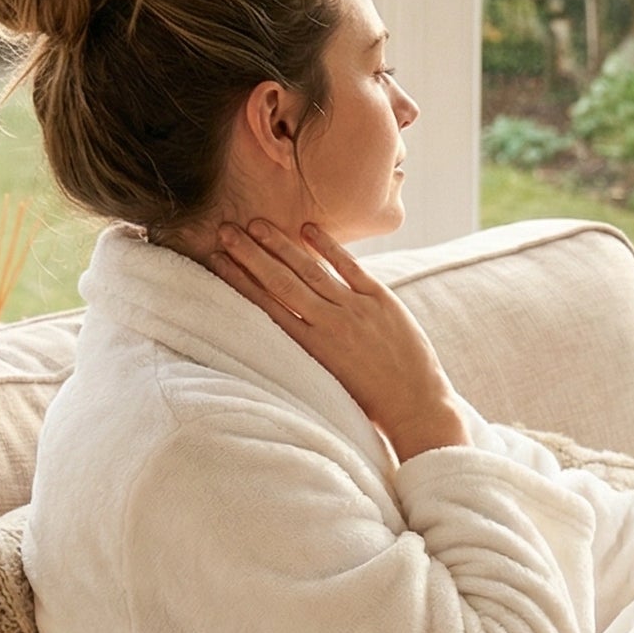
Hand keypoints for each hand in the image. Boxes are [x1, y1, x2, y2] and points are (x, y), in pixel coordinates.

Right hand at [211, 219, 465, 455]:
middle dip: (250, 254)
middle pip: (281, 282)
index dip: (239, 281)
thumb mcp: (328, 380)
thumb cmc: (370, 403)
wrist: (416, 408)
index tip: (217, 259)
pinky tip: (307, 229)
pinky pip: (349, 267)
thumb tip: (287, 325)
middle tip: (225, 229)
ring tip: (256, 224)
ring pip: (309, 270)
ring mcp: (356, 310)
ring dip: (280, 245)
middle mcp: (329, 326)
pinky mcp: (381, 301)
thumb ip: (309, 350)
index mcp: (311, 349)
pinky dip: (327, 247)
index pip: (266, 306)